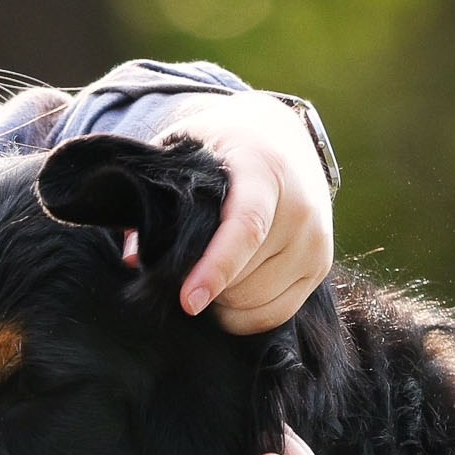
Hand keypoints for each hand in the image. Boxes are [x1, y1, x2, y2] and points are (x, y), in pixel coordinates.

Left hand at [166, 90, 336, 333]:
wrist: (282, 137)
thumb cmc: (223, 147)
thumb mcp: (185, 151)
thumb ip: (158, 197)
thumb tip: (134, 256)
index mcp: (263, 171)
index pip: (246, 229)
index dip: (215, 269)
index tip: (188, 301)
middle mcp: (300, 207)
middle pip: (246, 278)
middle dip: (205, 288)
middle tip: (180, 275)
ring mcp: (315, 239)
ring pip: (258, 302)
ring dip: (223, 303)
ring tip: (204, 279)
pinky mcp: (320, 264)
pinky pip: (277, 313)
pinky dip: (245, 316)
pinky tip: (225, 296)